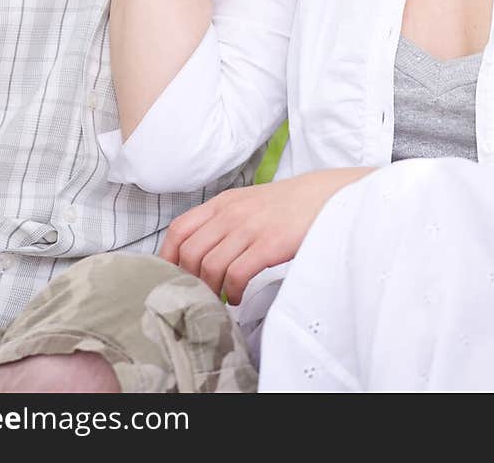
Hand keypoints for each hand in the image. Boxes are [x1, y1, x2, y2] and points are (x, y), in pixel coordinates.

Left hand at [159, 168, 371, 304]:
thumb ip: (222, 221)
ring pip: (210, 266)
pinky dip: (232, 292)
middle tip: (198, 294)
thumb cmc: (286, 205)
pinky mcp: (269, 244)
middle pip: (190, 252)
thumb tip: (195, 254)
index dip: (168, 257)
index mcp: (222, 203)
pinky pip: (237, 274)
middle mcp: (231, 213)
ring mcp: (250, 228)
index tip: (170, 278)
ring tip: (220, 299)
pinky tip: (238, 297)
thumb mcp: (247, 203)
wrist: (325, 195)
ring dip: (211, 290)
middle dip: (189, 280)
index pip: (179, 229)